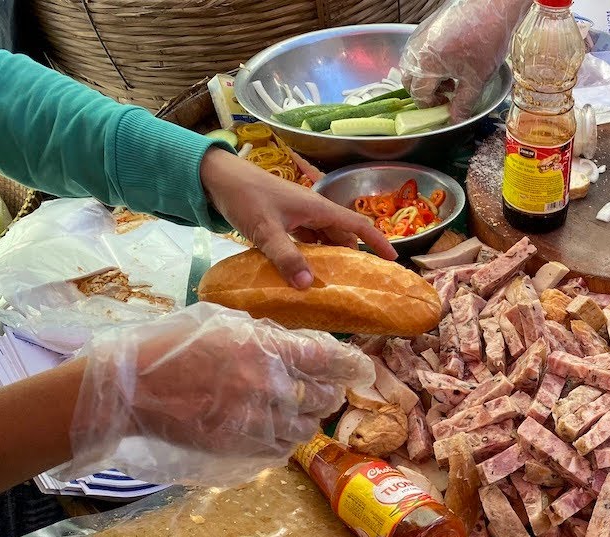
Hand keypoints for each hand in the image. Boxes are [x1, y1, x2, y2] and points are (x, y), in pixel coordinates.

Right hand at [61, 303, 375, 485]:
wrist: (129, 390)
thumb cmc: (169, 349)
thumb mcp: (221, 325)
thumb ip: (264, 336)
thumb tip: (298, 346)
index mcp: (265, 349)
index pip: (327, 359)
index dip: (350, 365)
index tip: (361, 369)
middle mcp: (267, 386)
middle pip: (324, 397)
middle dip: (328, 394)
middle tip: (323, 392)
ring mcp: (255, 420)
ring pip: (306, 428)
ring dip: (306, 420)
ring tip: (294, 413)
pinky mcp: (240, 447)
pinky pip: (281, 450)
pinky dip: (284, 441)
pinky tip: (272, 430)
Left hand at [199, 148, 396, 289]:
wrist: (216, 178)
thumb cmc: (245, 197)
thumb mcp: (266, 230)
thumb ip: (286, 257)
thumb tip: (307, 286)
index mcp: (318, 209)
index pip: (358, 225)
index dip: (378, 241)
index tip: (393, 259)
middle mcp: (313, 211)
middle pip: (343, 235)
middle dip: (354, 255)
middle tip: (361, 281)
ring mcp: (298, 215)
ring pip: (324, 239)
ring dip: (331, 257)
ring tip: (336, 282)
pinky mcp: (284, 220)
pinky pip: (307, 240)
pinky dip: (310, 255)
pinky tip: (305, 271)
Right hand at [400, 0, 530, 122]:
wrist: (491, 8)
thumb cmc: (485, 42)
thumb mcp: (476, 80)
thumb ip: (462, 104)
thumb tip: (455, 120)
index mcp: (424, 66)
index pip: (418, 95)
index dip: (431, 106)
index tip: (446, 108)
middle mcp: (415, 51)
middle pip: (409, 80)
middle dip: (425, 92)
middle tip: (446, 95)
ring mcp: (419, 36)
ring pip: (412, 64)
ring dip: (426, 77)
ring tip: (450, 78)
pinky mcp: (426, 26)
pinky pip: (419, 50)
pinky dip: (428, 61)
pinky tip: (450, 61)